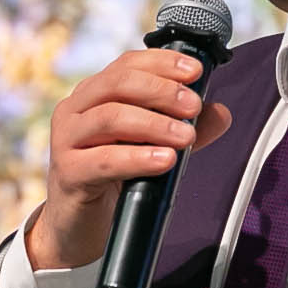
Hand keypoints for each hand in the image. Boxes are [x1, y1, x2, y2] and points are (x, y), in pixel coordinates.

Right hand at [27, 48, 235, 270]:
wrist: (78, 224)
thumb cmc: (112, 178)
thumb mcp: (151, 146)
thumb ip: (183, 127)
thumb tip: (221, 113)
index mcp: (95, 94)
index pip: (127, 64)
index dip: (162, 63)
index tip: (194, 72)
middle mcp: (76, 110)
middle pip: (118, 84)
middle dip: (161, 91)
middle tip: (193, 106)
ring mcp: (67, 140)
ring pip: (110, 117)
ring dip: (154, 124)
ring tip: (186, 136)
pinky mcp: (68, 172)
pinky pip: (104, 160)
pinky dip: (137, 158)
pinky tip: (164, 160)